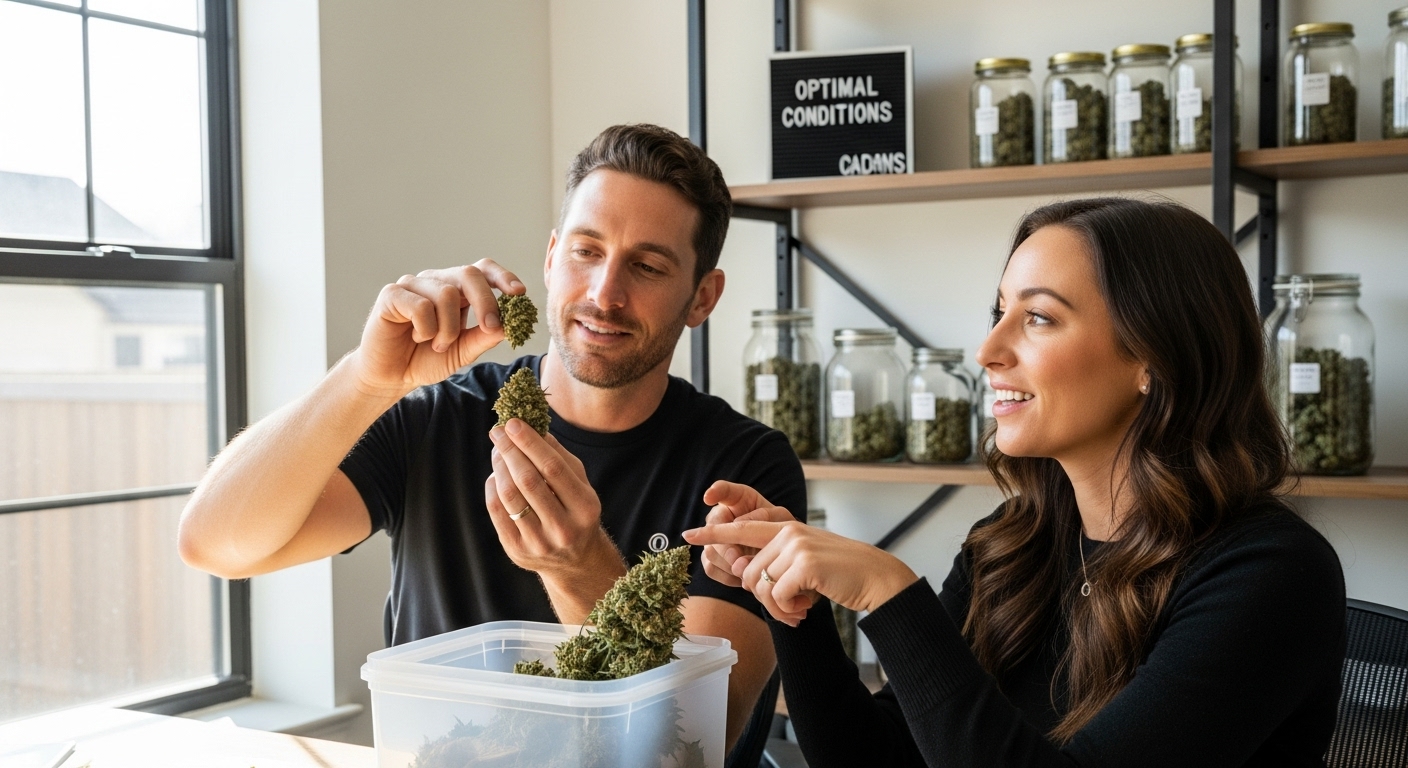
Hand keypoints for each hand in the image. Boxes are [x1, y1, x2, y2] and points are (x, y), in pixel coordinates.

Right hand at [354, 261, 524, 397]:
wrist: (390, 376)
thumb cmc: (426, 359)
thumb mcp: (463, 351)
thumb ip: (483, 337)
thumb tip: (507, 325)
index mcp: (457, 290)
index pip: (482, 270)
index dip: (502, 276)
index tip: (519, 293)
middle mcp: (436, 281)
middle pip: (469, 274)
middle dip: (486, 302)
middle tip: (491, 329)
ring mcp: (413, 284)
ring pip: (446, 294)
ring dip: (449, 329)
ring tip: (437, 345)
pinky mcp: (392, 294)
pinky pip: (420, 306)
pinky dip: (426, 329)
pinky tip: (417, 337)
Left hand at [484, 419, 620, 580]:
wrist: (575, 562)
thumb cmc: (576, 512)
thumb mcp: (581, 485)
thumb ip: (561, 457)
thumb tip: (534, 428)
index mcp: (585, 507)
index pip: (553, 467)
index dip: (530, 442)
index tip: (513, 423)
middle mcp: (564, 528)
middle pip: (528, 480)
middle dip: (510, 450)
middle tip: (498, 431)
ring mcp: (539, 543)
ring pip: (510, 496)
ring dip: (499, 467)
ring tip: (497, 451)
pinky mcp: (517, 551)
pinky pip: (497, 512)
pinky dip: (493, 488)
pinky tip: (496, 476)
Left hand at [683, 520, 918, 626]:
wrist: (875, 577)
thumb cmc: (840, 573)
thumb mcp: (806, 560)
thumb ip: (778, 562)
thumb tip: (747, 576)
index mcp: (786, 527)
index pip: (742, 527)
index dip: (714, 533)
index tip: (689, 534)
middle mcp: (788, 532)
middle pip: (749, 573)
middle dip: (764, 600)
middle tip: (789, 611)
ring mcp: (796, 546)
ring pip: (761, 587)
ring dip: (776, 608)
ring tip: (799, 610)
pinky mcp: (804, 564)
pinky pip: (777, 597)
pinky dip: (788, 610)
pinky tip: (806, 607)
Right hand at [697, 481, 793, 587]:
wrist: (783, 558)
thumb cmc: (785, 534)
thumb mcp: (783, 521)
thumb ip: (767, 518)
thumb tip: (738, 526)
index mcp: (740, 500)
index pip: (725, 490)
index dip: (716, 492)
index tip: (709, 497)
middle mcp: (723, 516)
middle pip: (713, 526)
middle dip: (726, 546)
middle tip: (738, 559)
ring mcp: (715, 538)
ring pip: (710, 550)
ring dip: (728, 564)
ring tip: (747, 572)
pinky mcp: (714, 559)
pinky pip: (711, 568)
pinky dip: (727, 577)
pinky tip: (743, 580)